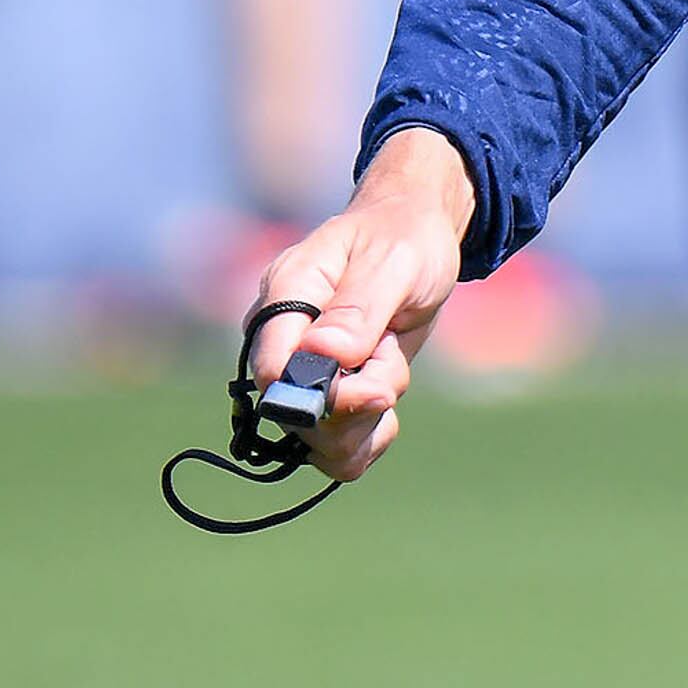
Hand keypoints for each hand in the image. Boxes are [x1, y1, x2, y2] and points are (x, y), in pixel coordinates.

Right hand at [248, 130, 477, 482]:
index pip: (272, 370)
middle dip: (354, 410)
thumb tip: (322, 355)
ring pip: (319, 443)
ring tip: (389, 365)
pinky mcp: (325, 396)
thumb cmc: (403, 240)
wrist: (415, 237)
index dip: (316, 395)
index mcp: (286, 296)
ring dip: (367, 421)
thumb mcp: (394, 263)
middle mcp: (283, 342)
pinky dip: (370, 437)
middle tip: (390, 366)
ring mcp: (300, 374)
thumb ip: (359, 308)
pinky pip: (338, 450)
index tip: (375, 387)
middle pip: (295, 418)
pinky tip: (386, 401)